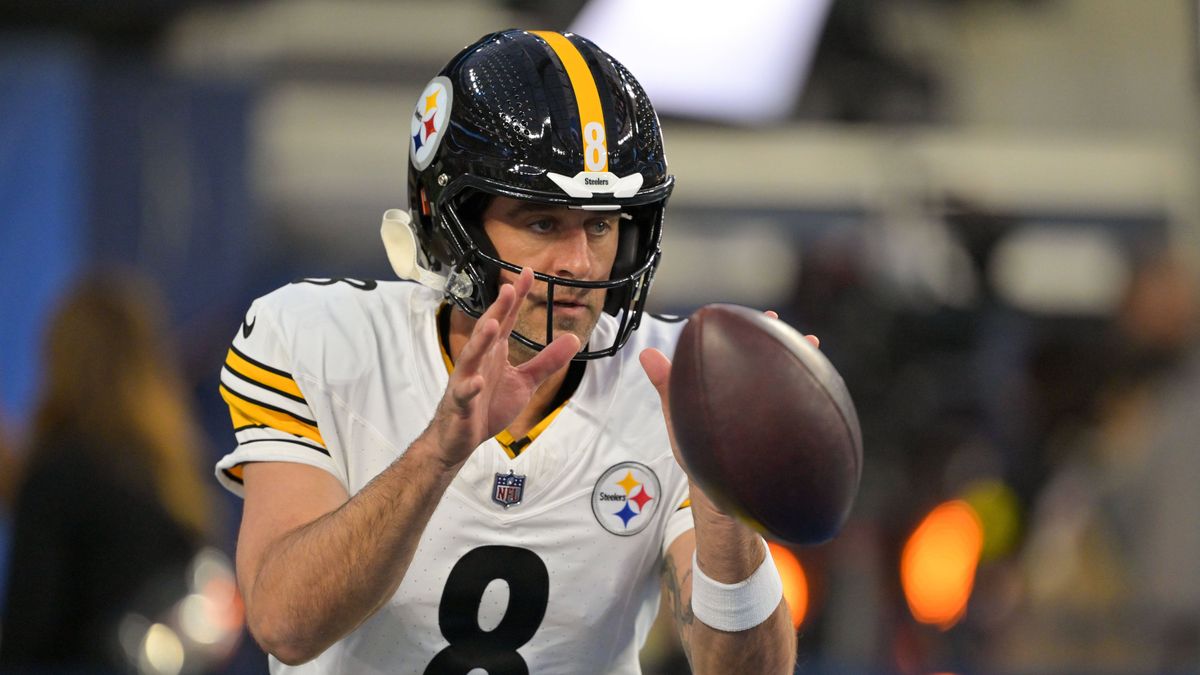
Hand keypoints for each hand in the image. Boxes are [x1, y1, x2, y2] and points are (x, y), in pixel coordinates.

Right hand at [425, 268, 579, 467]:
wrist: (461, 437)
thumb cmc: (489, 405)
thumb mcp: (524, 382)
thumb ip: (547, 361)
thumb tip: (574, 338)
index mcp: (495, 351)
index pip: (507, 319)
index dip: (517, 298)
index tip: (529, 273)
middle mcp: (479, 360)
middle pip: (488, 330)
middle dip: (498, 309)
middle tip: (510, 288)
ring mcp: (466, 380)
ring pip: (472, 356)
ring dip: (480, 340)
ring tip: (492, 324)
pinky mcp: (460, 403)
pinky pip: (464, 393)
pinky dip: (468, 387)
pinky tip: (476, 381)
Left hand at [639, 311, 818, 514]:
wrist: (726, 500)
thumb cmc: (701, 459)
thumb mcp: (680, 419)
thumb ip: (668, 387)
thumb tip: (646, 354)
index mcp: (728, 389)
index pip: (736, 352)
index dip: (740, 331)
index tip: (746, 313)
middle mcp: (751, 397)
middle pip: (765, 361)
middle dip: (774, 339)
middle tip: (776, 321)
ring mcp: (771, 413)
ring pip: (787, 380)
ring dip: (798, 360)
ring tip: (810, 344)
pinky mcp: (786, 433)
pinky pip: (800, 407)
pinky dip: (813, 392)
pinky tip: (823, 386)